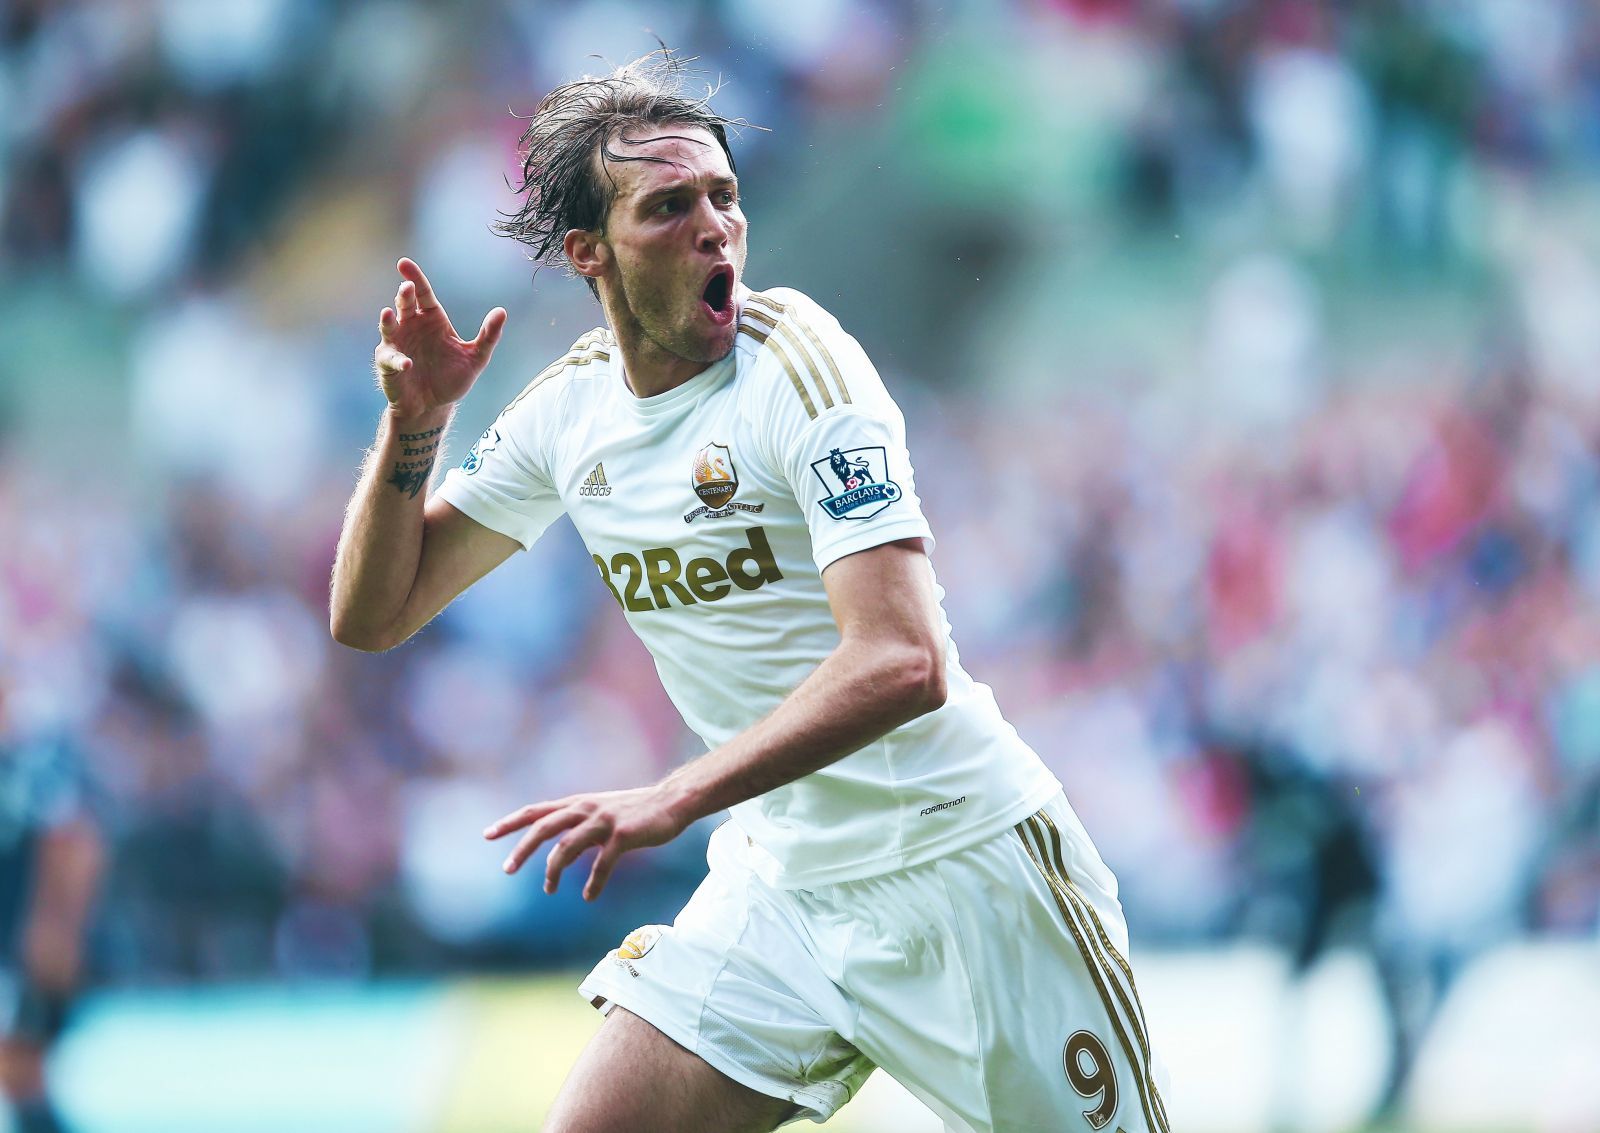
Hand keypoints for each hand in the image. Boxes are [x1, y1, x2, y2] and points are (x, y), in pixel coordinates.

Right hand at [374, 258, 506, 417]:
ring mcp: (397, 344)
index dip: (414, 277)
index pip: (423, 293)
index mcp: (432, 320)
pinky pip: (391, 358)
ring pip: (389, 326)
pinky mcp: (388, 364)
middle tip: (407, 287)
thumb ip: (489, 336)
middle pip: (405, 304)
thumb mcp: (475, 358)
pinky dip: (398, 360)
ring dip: (389, 320)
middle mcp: (412, 327)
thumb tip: (502, 311)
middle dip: (404, 295)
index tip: (404, 263)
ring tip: (390, 313)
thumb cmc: (451, 378)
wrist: (433, 406)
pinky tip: (408, 363)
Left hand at [484, 785, 688, 900]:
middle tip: (507, 869)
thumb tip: (561, 847)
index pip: (536, 811)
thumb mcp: (601, 811)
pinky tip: (590, 896)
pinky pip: (601, 864)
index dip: (510, 822)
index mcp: (578, 803)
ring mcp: (603, 821)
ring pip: (567, 847)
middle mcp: (586, 809)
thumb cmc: (636, 810)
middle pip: (544, 827)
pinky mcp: (623, 836)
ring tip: (549, 890)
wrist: (672, 802)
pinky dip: (593, 883)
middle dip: (522, 849)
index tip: (487, 834)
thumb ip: (579, 824)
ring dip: (554, 871)